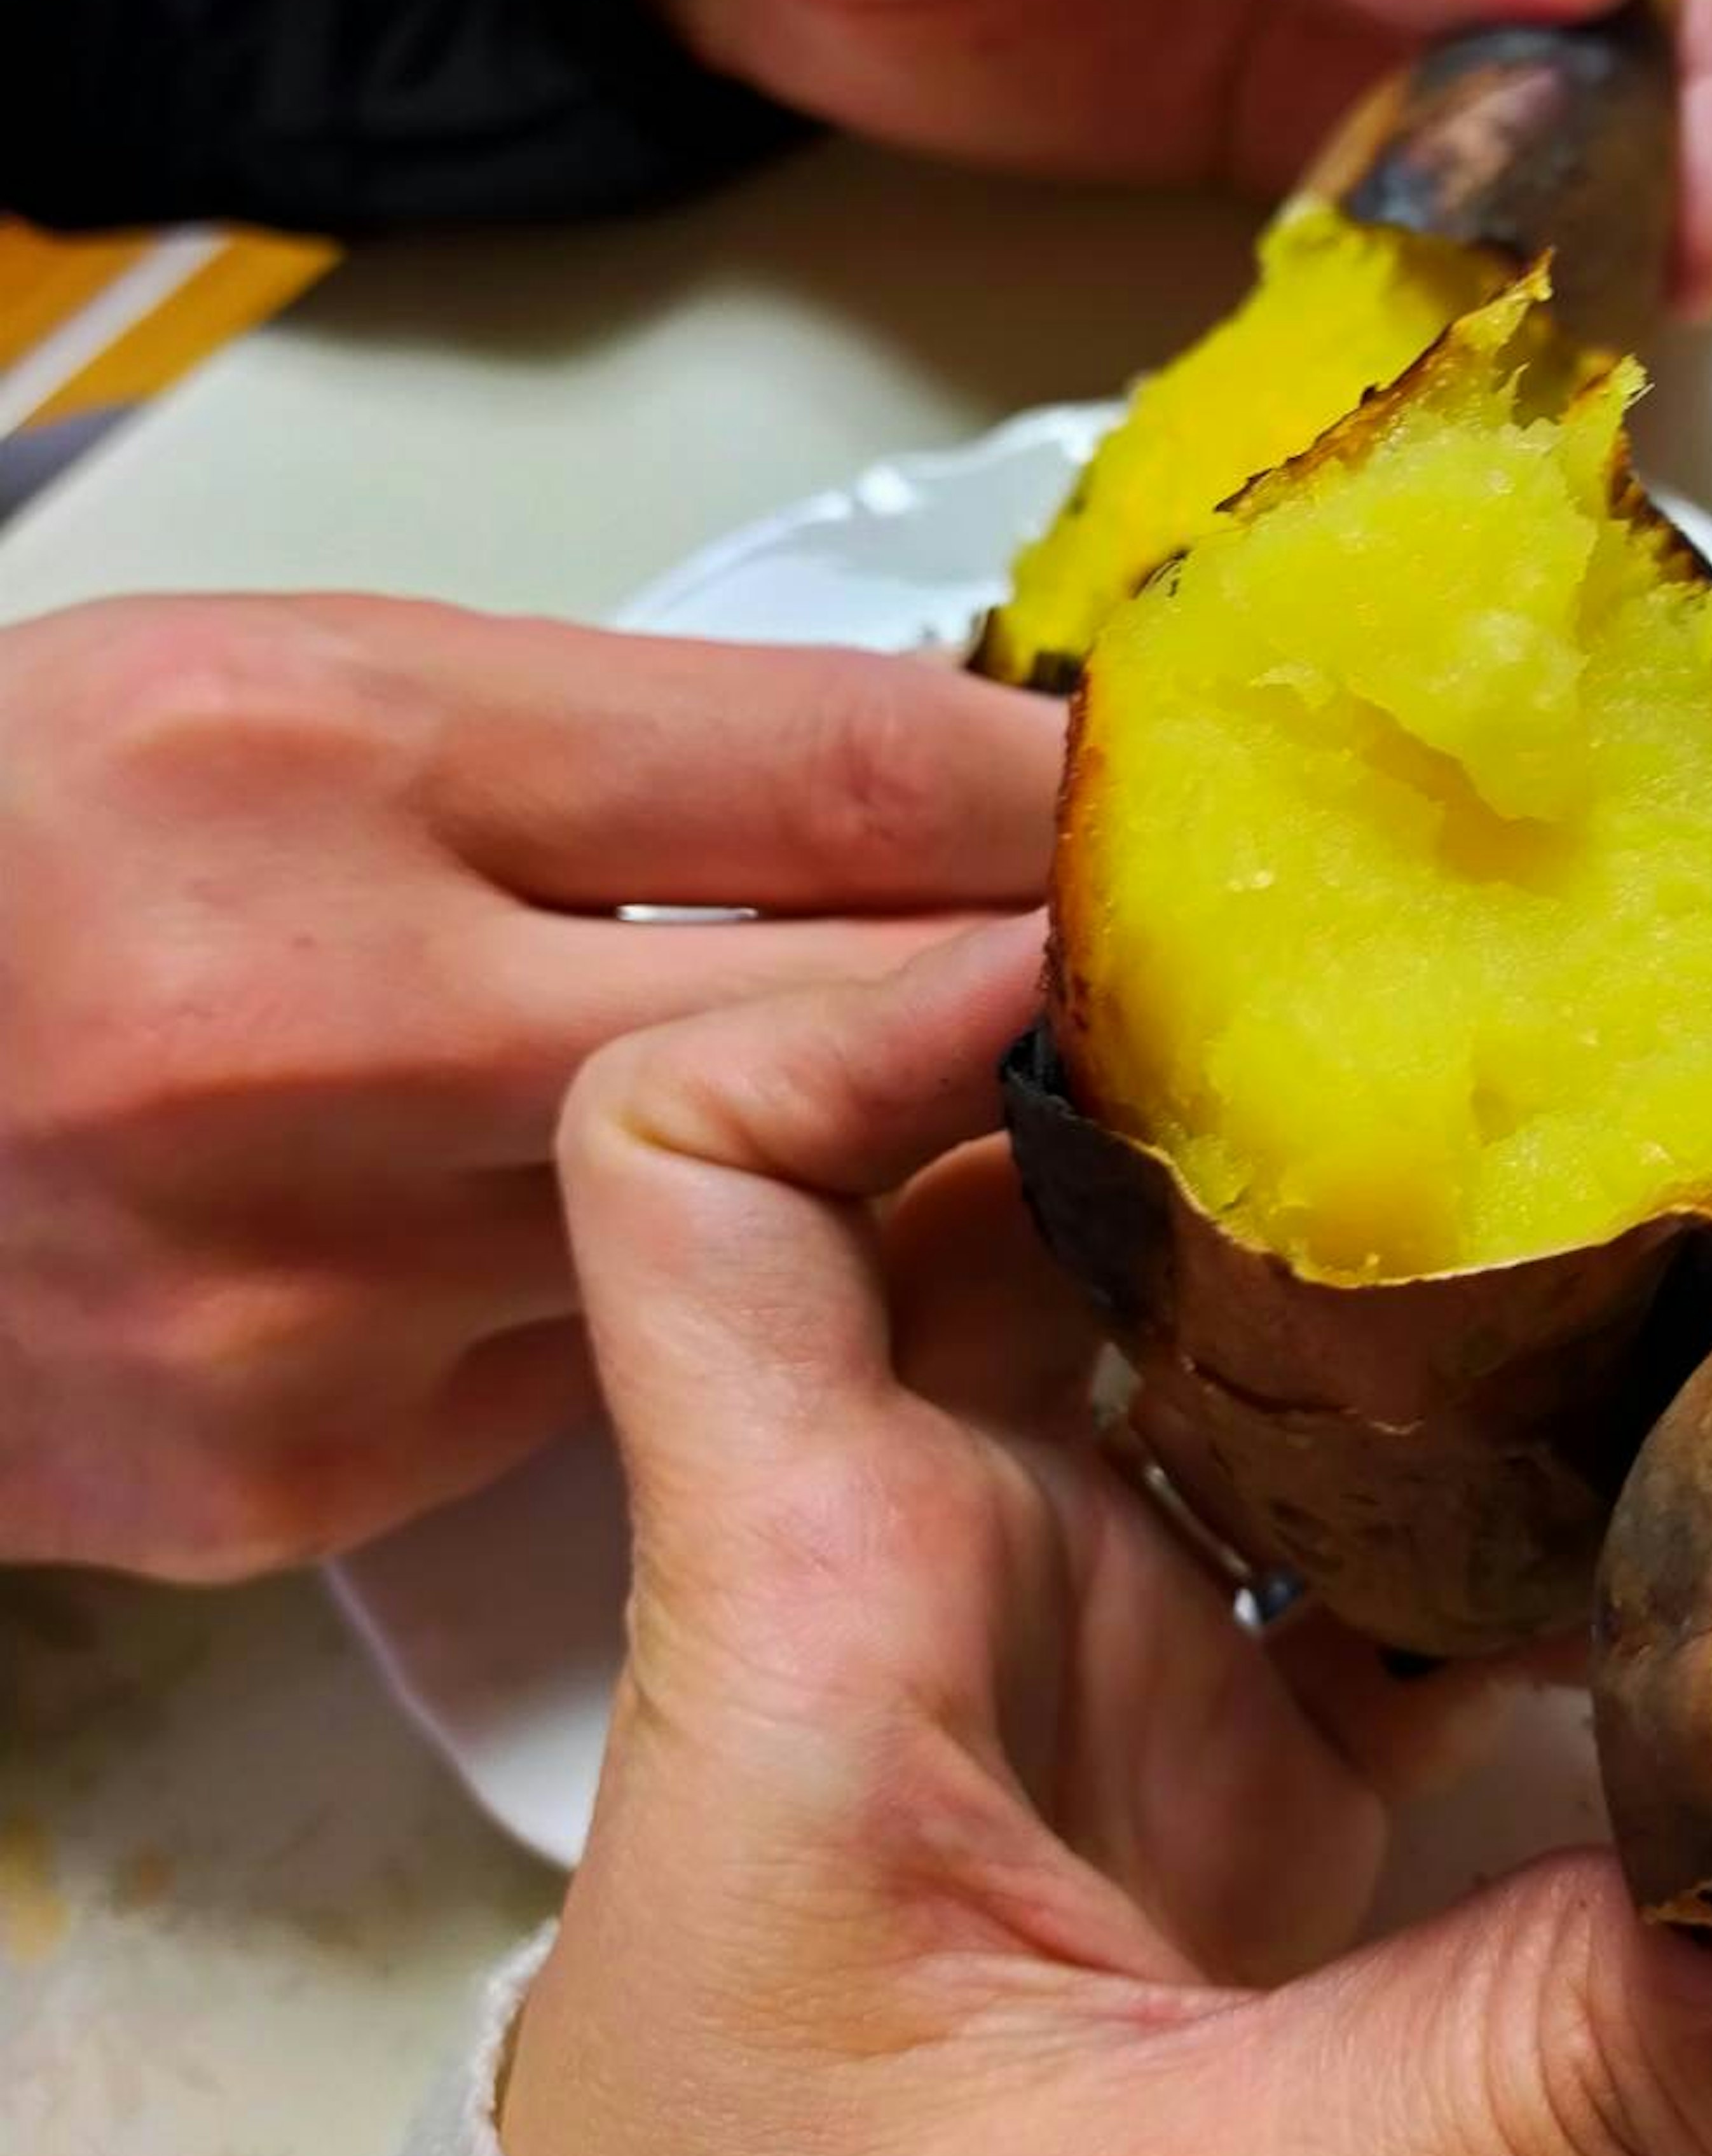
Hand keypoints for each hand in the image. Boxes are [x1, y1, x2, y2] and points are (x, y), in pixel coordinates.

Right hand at [0, 598, 1057, 1577]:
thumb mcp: (306, 682)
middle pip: (841, 1030)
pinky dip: (668, 1312)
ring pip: (744, 1238)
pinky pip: (593, 1375)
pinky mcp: (295, 1473)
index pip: (841, 775)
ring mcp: (311, 1289)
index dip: (1049, 801)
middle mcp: (322, 1034)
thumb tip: (934, 780)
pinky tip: (656, 1250)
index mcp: (328, 756)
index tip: (1155, 820)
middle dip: (1011, 1006)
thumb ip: (626, 738)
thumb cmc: (30, 843)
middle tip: (1128, 988)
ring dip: (860, 1172)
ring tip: (900, 1105)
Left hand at [505, 922, 1711, 2155]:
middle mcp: (902, 1571)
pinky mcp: (1152, 1760)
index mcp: (796, 1608)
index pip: (697, 1173)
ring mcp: (1033, 1653)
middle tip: (1431, 1012)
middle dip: (1204, 1087)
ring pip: (1174, 1345)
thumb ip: (1563, 2100)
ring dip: (1361, 1275)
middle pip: (997, 1194)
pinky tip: (1608, 1474)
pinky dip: (1447, 1495)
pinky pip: (1303, 1539)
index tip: (1096, 948)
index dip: (864, 1000)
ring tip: (1567, 1185)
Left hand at [561, 0, 1711, 312]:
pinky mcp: (1251, 136)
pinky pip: (1385, 220)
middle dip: (1636, 179)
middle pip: (1596, 40)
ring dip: (1543, 255)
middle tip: (1626, 329)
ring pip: (1508, 147)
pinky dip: (1425, 291)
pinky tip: (1435, 361)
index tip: (1686, 213)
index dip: (1687, 56)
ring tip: (1550, 373)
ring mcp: (1330, 16)